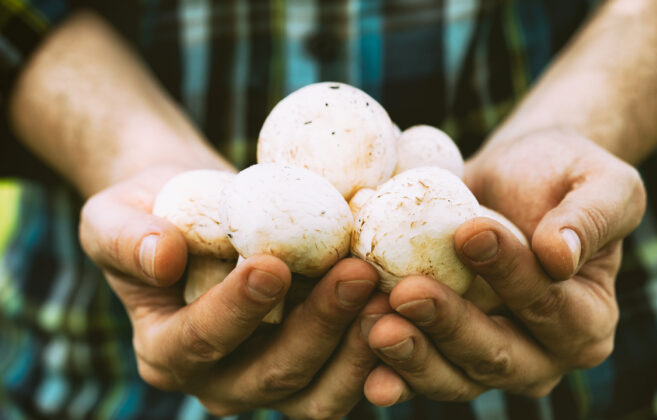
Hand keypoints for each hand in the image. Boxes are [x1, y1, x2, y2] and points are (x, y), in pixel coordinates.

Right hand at [79, 165, 385, 417]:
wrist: (201, 214)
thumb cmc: (156, 211)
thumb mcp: (116, 214)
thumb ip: (126, 238)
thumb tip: (162, 257)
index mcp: (166, 351)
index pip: (200, 340)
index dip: (236, 309)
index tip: (273, 264)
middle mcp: (220, 381)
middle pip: (273, 373)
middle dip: (318, 324)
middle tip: (357, 271)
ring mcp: (272, 381)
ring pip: (320, 390)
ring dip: (359, 346)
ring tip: (391, 291)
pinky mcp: (315, 368)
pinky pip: (351, 376)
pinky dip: (380, 350)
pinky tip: (404, 305)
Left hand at [362, 130, 645, 403]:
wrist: (512, 178)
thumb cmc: (560, 175)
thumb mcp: (602, 182)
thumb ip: (593, 217)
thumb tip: (559, 256)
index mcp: (588, 319)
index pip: (550, 305)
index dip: (511, 274)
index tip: (469, 232)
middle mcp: (541, 354)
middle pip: (496, 354)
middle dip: (450, 325)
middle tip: (406, 293)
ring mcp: (488, 360)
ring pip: (453, 375)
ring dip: (412, 354)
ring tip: (374, 323)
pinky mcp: (445, 353)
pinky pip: (418, 371)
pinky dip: (390, 367)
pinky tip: (361, 345)